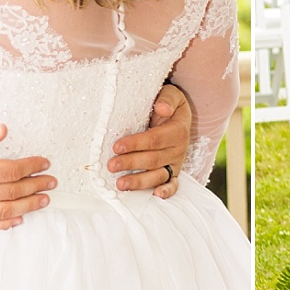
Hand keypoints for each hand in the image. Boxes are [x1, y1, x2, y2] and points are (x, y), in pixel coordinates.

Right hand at [0, 124, 54, 234]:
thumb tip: (2, 130)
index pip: (11, 170)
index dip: (31, 166)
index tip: (44, 163)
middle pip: (13, 192)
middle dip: (35, 186)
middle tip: (51, 182)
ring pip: (4, 212)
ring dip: (27, 206)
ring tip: (44, 201)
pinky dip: (4, 224)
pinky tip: (17, 219)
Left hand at [109, 78, 191, 196]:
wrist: (178, 115)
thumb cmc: (168, 104)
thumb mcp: (172, 94)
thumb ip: (168, 98)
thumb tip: (161, 108)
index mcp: (177, 130)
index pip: (154, 140)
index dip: (135, 144)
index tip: (116, 146)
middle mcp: (178, 149)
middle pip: (153, 160)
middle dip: (131, 163)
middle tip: (111, 166)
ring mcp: (175, 163)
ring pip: (159, 176)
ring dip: (140, 182)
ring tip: (121, 185)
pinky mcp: (173, 173)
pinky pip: (173, 185)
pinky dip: (167, 192)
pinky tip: (155, 196)